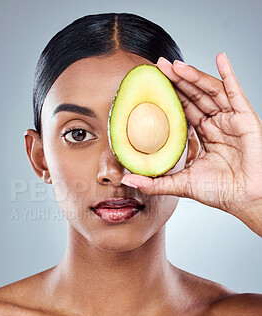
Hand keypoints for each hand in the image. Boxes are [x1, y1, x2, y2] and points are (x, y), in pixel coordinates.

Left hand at [121, 53, 261, 223]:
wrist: (245, 199)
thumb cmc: (220, 192)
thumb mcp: (181, 185)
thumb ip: (155, 182)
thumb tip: (128, 180)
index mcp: (204, 136)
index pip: (184, 110)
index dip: (169, 97)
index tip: (152, 86)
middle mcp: (216, 125)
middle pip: (194, 96)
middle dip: (176, 81)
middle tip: (158, 67)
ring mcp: (231, 120)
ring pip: (210, 91)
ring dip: (193, 76)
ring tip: (175, 65)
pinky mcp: (245, 118)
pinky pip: (236, 92)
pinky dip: (229, 74)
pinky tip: (220, 58)